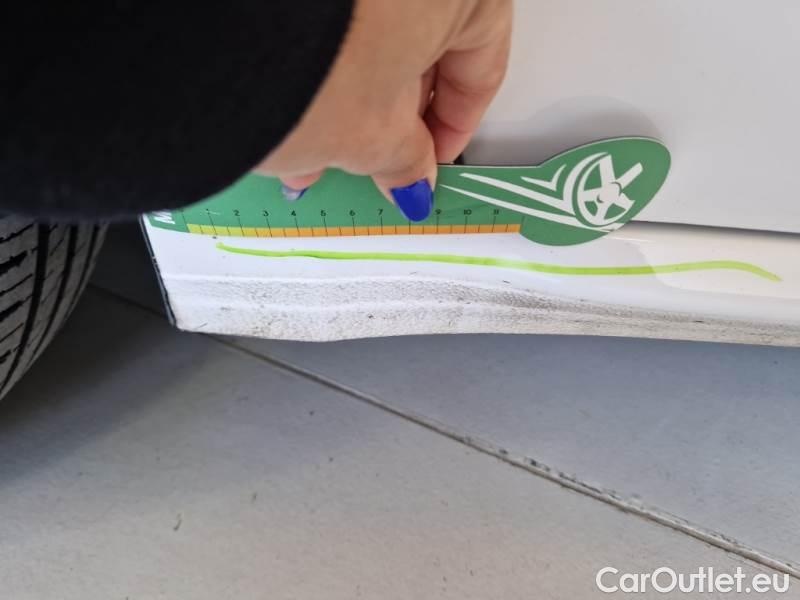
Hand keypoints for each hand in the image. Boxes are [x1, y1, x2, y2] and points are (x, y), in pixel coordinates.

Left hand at [255, 0, 511, 220]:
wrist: (203, 36)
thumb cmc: (306, 68)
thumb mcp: (369, 135)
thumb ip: (404, 159)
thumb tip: (414, 177)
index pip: (483, 68)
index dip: (455, 131)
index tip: (429, 166)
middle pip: (423, 46)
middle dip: (393, 117)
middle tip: (374, 162)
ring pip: (371, 30)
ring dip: (349, 93)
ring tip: (312, 145)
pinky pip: (332, 13)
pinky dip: (320, 56)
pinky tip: (288, 101)